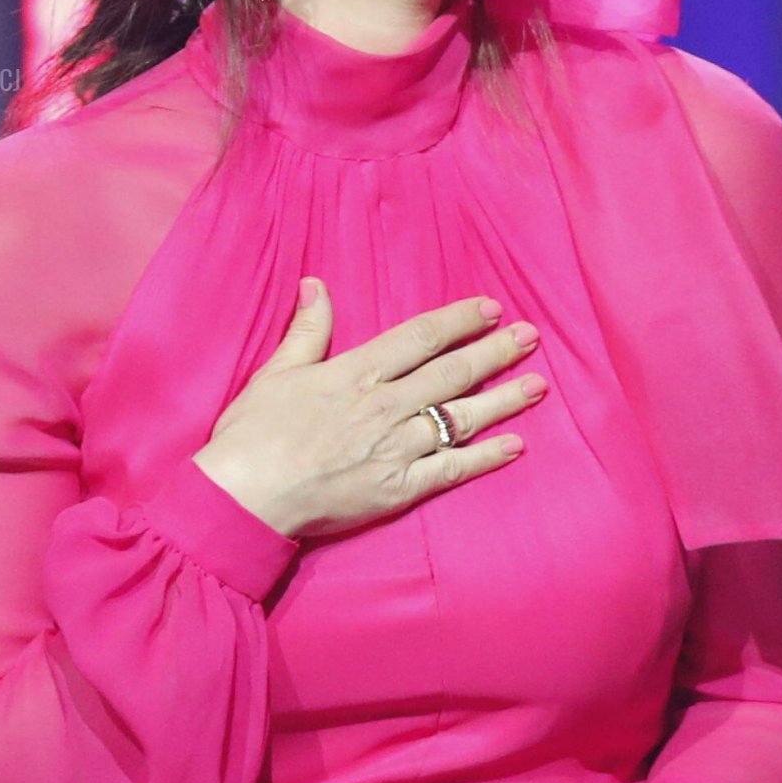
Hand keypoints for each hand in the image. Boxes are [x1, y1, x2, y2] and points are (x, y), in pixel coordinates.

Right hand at [192, 280, 543, 538]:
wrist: (244, 498)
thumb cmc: (251, 436)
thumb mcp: (274, 373)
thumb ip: (306, 330)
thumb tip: (316, 284)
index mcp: (355, 373)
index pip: (420, 338)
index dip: (458, 321)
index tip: (489, 309)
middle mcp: (385, 406)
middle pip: (452, 373)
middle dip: (495, 353)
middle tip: (530, 337)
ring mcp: (396, 448)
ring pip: (461, 417)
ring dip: (503, 400)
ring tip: (538, 386)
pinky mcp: (398, 489)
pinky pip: (452, 469)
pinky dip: (485, 457)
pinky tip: (514, 446)